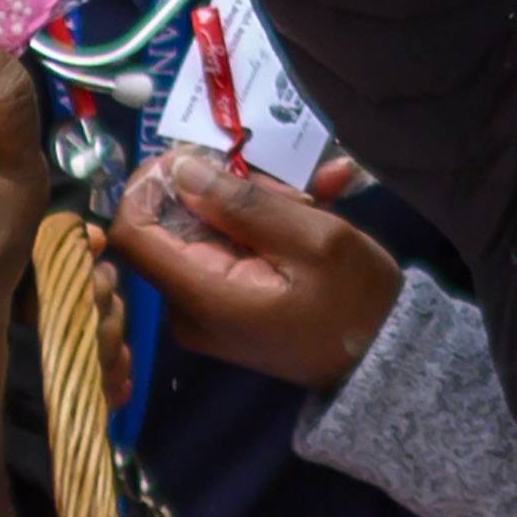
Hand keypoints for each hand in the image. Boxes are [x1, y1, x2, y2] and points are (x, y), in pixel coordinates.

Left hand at [107, 143, 403, 389]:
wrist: (385, 360)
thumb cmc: (355, 302)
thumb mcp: (313, 240)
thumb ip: (243, 204)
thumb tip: (180, 171)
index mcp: (202, 295)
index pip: (132, 232)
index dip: (149, 185)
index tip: (194, 156)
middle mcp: (189, 305)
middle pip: (175, 224)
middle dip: (225, 188)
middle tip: (288, 181)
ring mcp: (208, 305)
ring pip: (208, 229)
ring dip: (258, 201)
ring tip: (319, 189)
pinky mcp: (228, 301)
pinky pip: (232, 248)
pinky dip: (267, 222)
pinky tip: (321, 198)